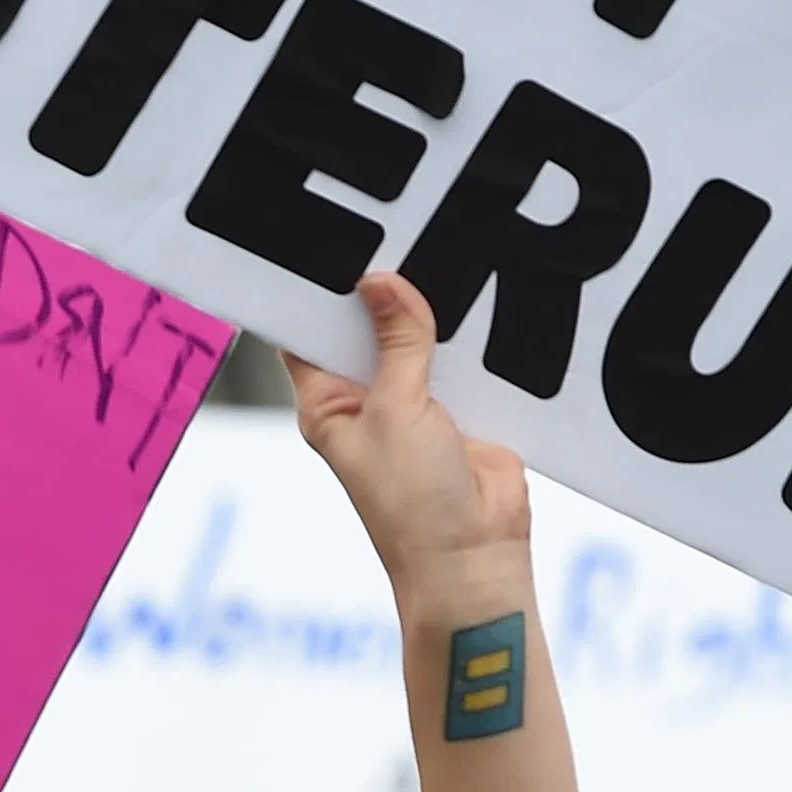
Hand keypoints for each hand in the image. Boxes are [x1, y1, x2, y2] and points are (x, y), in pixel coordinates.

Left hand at [288, 273, 530, 613]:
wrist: (477, 554)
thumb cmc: (413, 504)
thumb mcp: (397, 408)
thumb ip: (398, 342)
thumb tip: (381, 282)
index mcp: (327, 402)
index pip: (309, 332)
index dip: (319, 291)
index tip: (335, 242)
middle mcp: (367, 399)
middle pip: (370, 327)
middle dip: (385, 292)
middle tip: (398, 237)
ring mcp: (416, 402)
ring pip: (421, 338)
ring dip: (433, 315)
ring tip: (443, 260)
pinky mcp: (463, 407)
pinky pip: (465, 358)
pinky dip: (473, 338)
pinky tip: (482, 300)